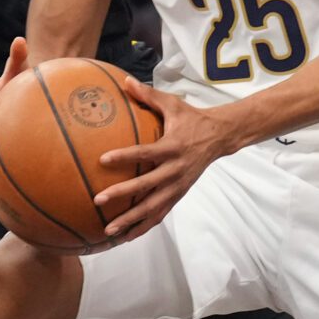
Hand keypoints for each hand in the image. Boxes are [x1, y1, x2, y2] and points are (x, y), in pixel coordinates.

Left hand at [92, 86, 238, 239]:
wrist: (221, 137)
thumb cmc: (192, 119)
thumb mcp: (173, 104)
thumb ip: (148, 95)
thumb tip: (125, 81)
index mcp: (172, 147)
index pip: (145, 153)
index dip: (125, 157)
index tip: (103, 160)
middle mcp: (175, 170)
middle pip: (146, 186)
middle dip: (122, 195)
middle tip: (98, 200)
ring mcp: (178, 186)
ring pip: (153, 208)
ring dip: (131, 220)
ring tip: (108, 231)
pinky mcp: (179, 195)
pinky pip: (160, 215)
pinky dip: (143, 227)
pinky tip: (125, 237)